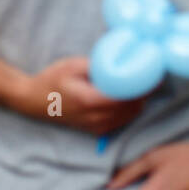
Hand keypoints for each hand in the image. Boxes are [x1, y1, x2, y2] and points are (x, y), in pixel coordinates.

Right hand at [18, 57, 146, 135]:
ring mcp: (96, 127)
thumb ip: (99, 65)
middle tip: (152, 75)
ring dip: (140, 101)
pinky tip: (130, 95)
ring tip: (143, 83)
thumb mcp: (74, 65)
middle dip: (145, 92)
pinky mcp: (96, 130)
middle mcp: (95, 118)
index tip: (154, 72)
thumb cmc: (52, 79)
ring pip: (130, 116)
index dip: (144, 85)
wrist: (34, 101)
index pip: (127, 96)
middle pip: (132, 107)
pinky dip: (130, 109)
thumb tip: (125, 58)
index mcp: (90, 100)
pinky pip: (122, 121)